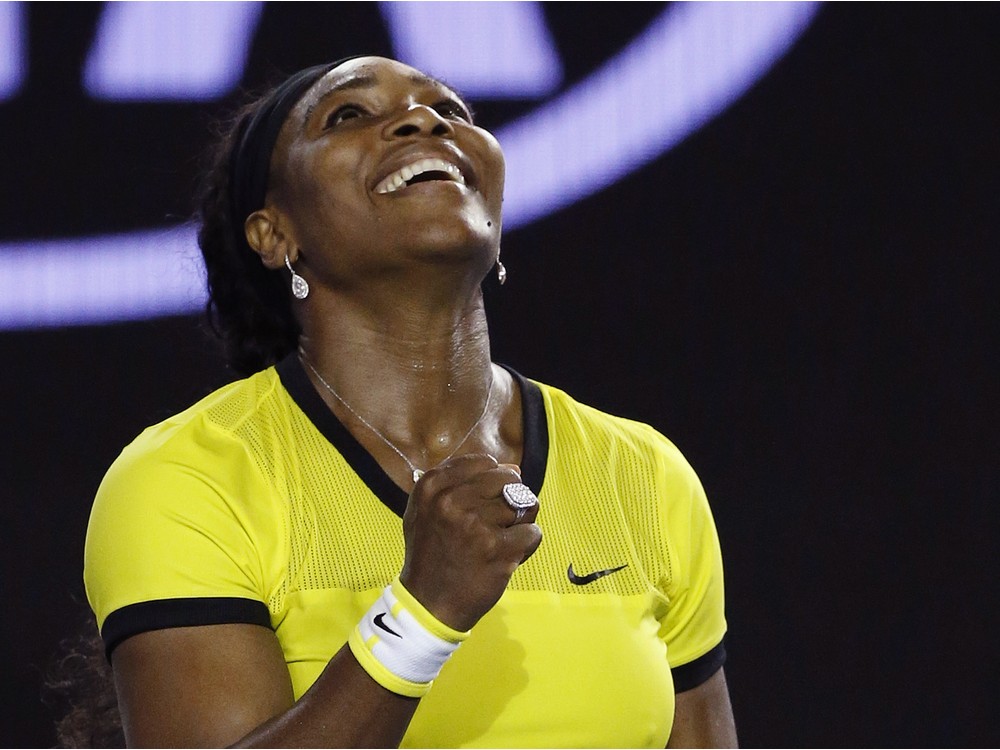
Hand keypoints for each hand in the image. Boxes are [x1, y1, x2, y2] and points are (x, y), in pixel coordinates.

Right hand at [399, 454, 541, 631]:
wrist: (429, 603)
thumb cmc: (432, 553)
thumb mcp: (428, 508)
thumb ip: (462, 481)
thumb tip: (513, 468)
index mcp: (433, 486)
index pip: (485, 462)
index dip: (491, 483)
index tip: (482, 503)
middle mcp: (452, 501)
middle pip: (509, 479)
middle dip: (510, 500)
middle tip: (495, 524)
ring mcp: (476, 524)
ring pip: (525, 505)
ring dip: (519, 524)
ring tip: (499, 541)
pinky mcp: (498, 549)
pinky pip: (533, 532)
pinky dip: (527, 545)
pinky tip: (508, 555)